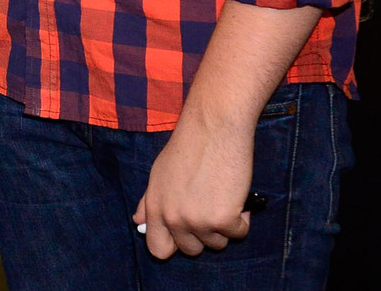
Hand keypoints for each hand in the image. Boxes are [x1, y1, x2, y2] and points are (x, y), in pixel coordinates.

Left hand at [132, 113, 253, 257]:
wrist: (212, 129)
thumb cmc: (188, 148)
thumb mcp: (159, 174)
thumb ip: (150, 201)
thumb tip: (138, 221)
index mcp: (155, 207)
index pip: (158, 249)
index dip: (174, 245)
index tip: (187, 235)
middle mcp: (172, 218)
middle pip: (191, 250)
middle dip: (204, 234)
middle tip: (209, 207)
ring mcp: (197, 220)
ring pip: (217, 244)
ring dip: (224, 225)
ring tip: (221, 196)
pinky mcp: (222, 219)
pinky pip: (239, 233)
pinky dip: (242, 218)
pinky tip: (236, 196)